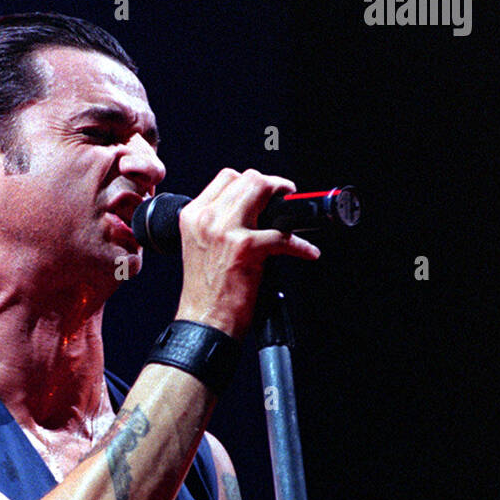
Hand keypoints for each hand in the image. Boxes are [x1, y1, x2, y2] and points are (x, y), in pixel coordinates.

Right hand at [176, 168, 320, 338]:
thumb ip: (218, 225)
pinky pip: (283, 234)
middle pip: (247, 178)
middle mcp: (206, 219)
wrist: (203, 322)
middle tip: (285, 198)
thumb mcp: (201, 248)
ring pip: (262, 189)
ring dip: (286, 200)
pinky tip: (307, 253)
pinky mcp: (245, 248)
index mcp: (193, 216)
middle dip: (272, 185)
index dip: (251, 182)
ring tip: (295, 216)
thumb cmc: (205, 293)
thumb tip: (252, 213)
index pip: (226, 177)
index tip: (265, 192)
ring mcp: (225, 231)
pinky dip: (300, 246)